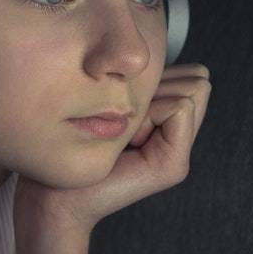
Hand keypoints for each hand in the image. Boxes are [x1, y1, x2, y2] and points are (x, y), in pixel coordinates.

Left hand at [14, 64, 211, 234]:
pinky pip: (180, 108)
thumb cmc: (69, 146)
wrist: (54, 198)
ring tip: (123, 134)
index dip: (157, 80)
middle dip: (159, 87)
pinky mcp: (173, 167)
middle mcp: (181, 141)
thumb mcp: (110, 102)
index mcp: (169, 125)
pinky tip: (126, 142)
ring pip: (192, 90)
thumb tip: (156, 54)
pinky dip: (151, 113)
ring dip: (152, 101)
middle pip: (198, 80)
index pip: (194, 75)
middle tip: (124, 122)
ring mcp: (180, 157)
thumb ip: (140, 84)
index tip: (121, 110)